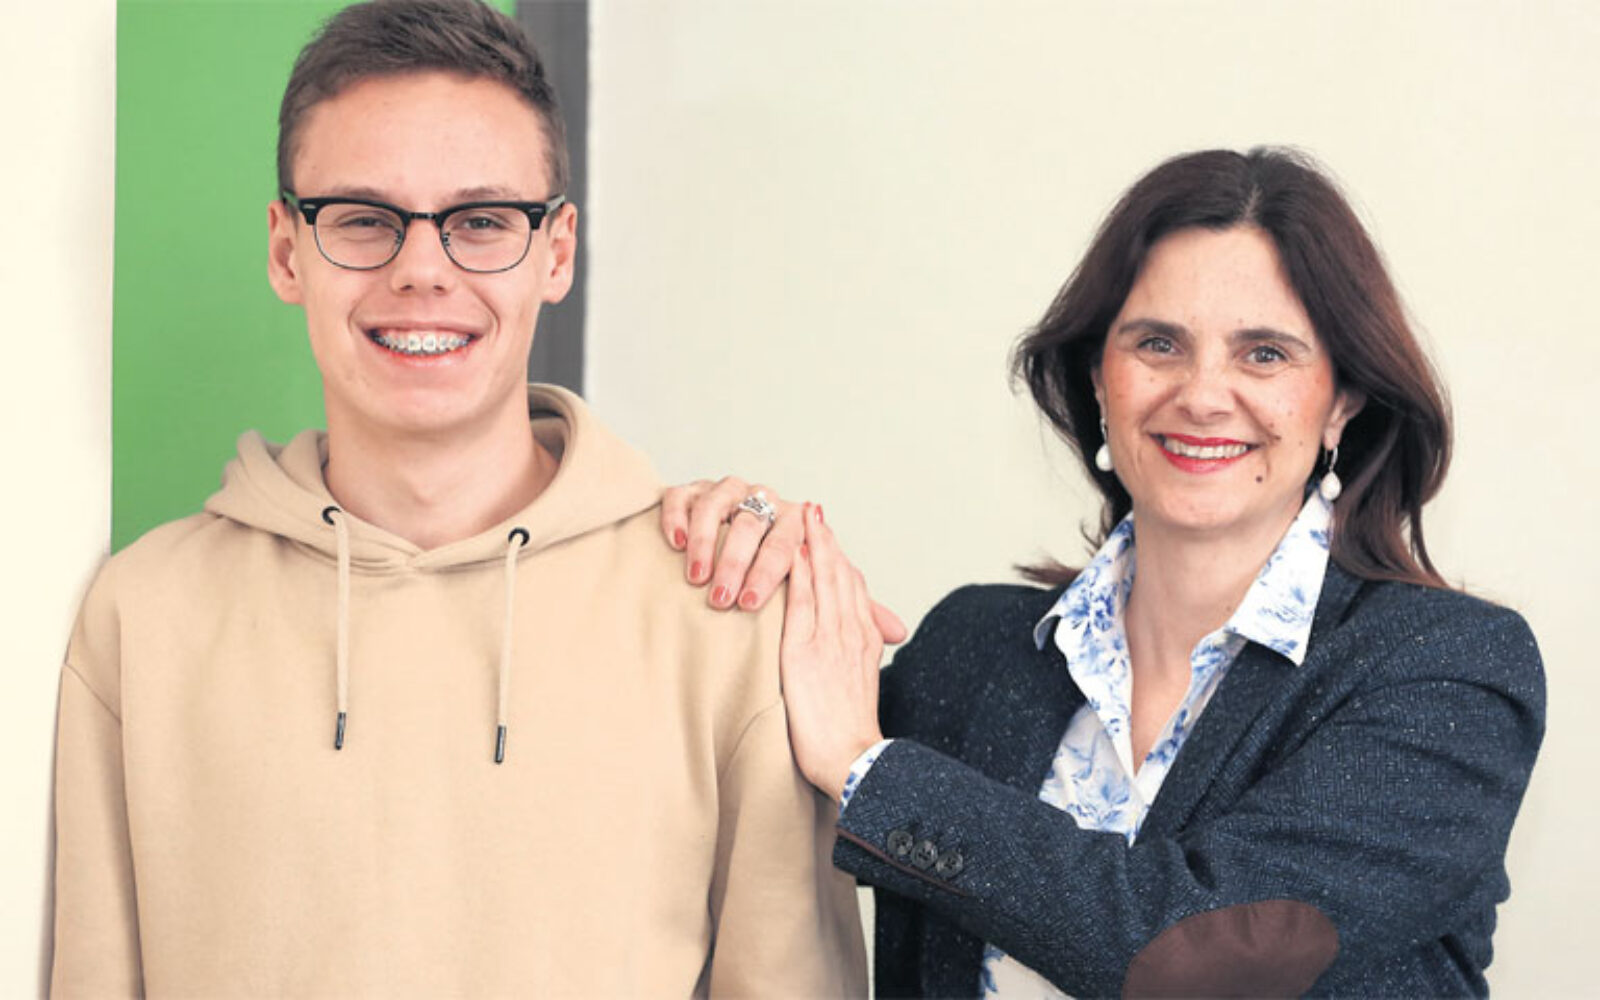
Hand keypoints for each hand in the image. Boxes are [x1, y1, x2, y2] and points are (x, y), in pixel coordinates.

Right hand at [661, 478, 907, 642]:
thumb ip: (852, 608)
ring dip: (707, 540)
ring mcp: (728, 492)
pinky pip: (684, 495)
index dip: (771, 571)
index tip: (754, 603)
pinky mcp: (692, 491)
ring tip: (697, 576)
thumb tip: (901, 631)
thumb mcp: (811, 599)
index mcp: (795, 522)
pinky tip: (673, 542)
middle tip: (723, 599)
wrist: (728, 560)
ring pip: (718, 504)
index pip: (790, 540)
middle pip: (754, 524)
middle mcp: (764, 501)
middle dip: (737, 562)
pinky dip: (679, 514)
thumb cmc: (775, 586)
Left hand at [780, 502, 885, 800]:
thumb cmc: (850, 736)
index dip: (840, 559)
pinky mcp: (807, 652)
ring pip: (826, 581)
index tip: (827, 536)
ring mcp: (832, 640)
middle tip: (813, 510)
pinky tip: (793, 553)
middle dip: (827, 541)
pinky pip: (805, 603)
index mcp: (864, 642)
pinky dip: (802, 574)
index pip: (853, 589)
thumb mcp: (855, 691)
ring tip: (802, 515)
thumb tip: (842, 657)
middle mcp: (852, 634)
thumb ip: (849, 665)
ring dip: (815, 545)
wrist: (854, 761)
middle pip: (841, 576)